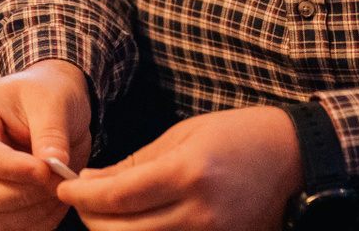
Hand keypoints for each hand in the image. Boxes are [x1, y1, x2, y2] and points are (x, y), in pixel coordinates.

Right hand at [0, 59, 92, 230]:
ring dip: (35, 211)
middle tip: (57, 180)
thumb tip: (53, 165)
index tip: (46, 170)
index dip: (14, 169)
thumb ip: (51, 132)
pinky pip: (13, 227)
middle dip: (23, 194)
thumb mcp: (53, 99)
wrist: (56, 103)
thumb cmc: (48, 92)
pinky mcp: (1, 203)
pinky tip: (58, 200)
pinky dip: (39, 221)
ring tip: (62, 186)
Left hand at [59, 105, 302, 230]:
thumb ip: (136, 164)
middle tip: (79, 201)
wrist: (295, 159)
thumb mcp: (184, 136)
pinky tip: (135, 224)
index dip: (82, 197)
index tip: (63, 188)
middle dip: (92, 219)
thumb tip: (91, 182)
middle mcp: (200, 212)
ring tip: (104, 214)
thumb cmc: (239, 136)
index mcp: (189, 174)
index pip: (118, 197)